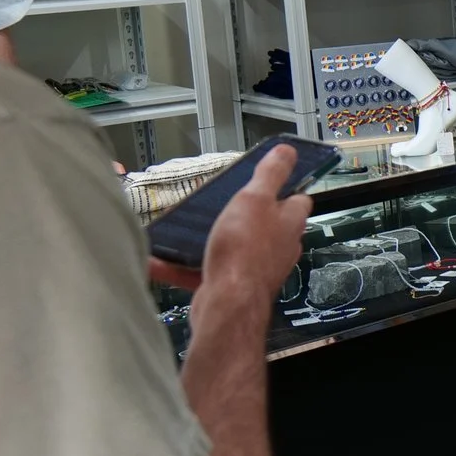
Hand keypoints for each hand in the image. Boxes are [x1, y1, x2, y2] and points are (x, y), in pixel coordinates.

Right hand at [184, 147, 312, 304]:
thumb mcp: (255, 199)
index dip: (284, 188)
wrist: (228, 304)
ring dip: (210, 238)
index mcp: (289, 223)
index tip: (266, 180)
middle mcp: (278, 247)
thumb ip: (271, 175)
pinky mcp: (230, 286)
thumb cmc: (245, 249)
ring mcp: (255, 268)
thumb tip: (288, 151)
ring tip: (187, 227)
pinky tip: (158, 259)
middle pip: (265, 224)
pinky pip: (203, 270)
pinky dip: (182, 265)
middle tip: (217, 201)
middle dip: (243, 213)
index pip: (297, 200)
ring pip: (233, 247)